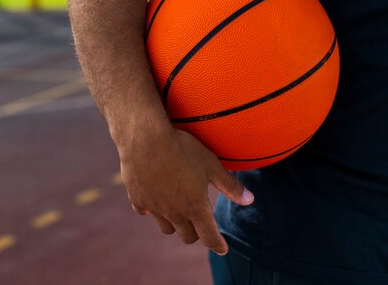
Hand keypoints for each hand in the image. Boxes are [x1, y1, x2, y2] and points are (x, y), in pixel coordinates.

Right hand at [118, 127, 253, 254]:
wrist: (145, 138)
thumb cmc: (182, 149)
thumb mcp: (211, 164)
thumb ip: (229, 185)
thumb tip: (250, 200)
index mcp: (195, 207)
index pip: (209, 237)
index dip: (218, 245)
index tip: (222, 249)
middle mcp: (174, 213)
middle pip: (187, 236)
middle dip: (197, 234)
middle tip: (202, 224)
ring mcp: (154, 207)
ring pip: (166, 228)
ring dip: (175, 224)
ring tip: (179, 213)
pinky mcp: (137, 198)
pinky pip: (145, 212)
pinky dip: (152, 210)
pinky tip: (155, 199)